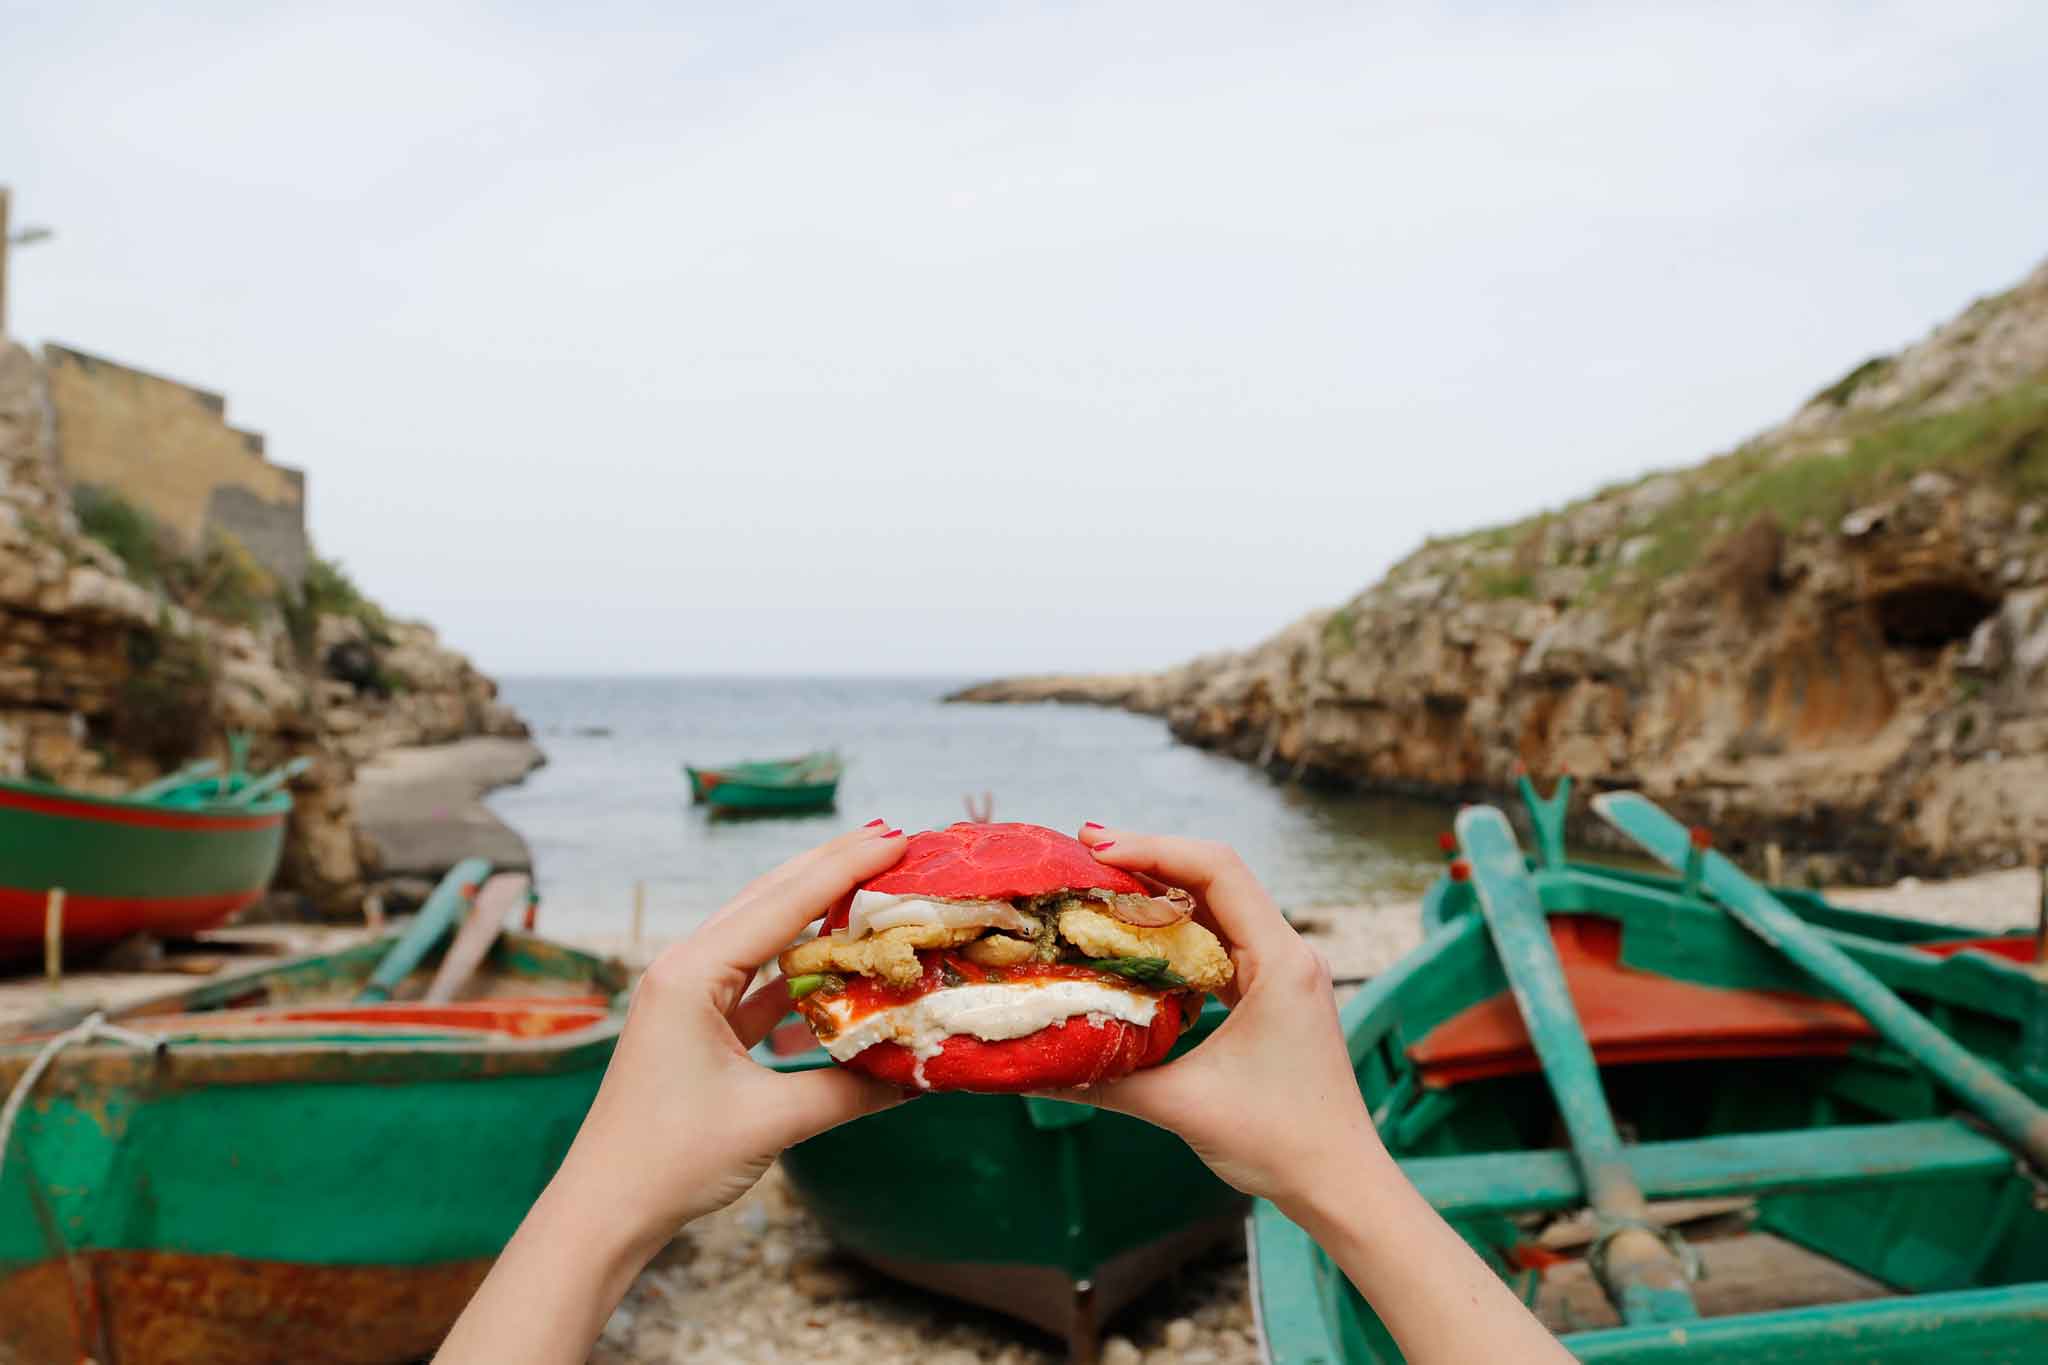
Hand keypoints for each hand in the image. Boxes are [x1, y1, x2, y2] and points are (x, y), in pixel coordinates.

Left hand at [558, 821, 910, 1241]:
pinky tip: (841, 961)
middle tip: (893, 842)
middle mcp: (686, 970)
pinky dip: (802, 967)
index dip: (843, 868)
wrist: (606, 1209)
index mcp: (691, 975)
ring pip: (764, 935)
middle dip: (831, 869)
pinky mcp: (699, 1025)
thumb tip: (921, 1074)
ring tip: (874, 887)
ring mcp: (690, 996)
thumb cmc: (671, 1159)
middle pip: (769, 900)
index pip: (781, 903)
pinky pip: (759, 980)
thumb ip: (849, 1091)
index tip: (894, 837)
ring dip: (817, 912)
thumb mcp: (769, 1120)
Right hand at [1052, 826, 1387, 1209]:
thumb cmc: (1279, 1142)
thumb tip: (1034, 1067)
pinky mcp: (1275, 995)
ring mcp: (1284, 973)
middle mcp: (1288, 954)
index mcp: (1280, 962)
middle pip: (1216, 876)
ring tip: (1101, 885)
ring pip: (1219, 907)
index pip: (1217, 870)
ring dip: (1163, 893)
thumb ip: (1107, 1082)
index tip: (1096, 849)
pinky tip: (1137, 940)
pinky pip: (1223, 943)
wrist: (1341, 1184)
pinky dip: (1179, 932)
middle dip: (1150, 860)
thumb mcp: (1182, 1106)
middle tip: (1084, 854)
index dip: (1154, 849)